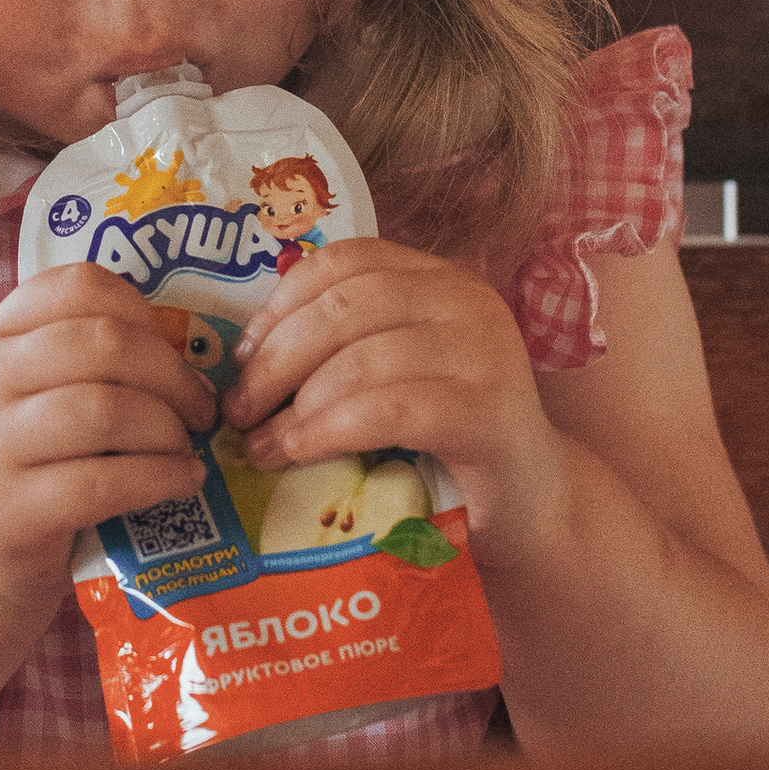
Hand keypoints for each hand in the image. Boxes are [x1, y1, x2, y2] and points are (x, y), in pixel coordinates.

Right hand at [0, 266, 217, 620]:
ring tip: (187, 447)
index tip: (173, 351)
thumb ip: (99, 356)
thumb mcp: (46, 388)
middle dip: (172, 376)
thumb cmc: (36, 455)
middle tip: (202, 407)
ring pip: (105, 410)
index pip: (81, 286)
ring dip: (168, 429)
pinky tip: (183, 480)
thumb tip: (195, 354)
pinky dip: (160, 478)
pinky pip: (103, 482)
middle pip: (104, 344)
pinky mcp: (9, 507)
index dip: (144, 313)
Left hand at [219, 239, 563, 558]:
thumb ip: (344, 348)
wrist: (530, 508)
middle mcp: (465, 300)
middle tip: (237, 410)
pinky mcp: (488, 411)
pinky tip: (298, 452)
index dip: (282, 303)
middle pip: (346, 306)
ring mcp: (484, 352)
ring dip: (295, 404)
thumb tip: (243, 360)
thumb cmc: (444, 444)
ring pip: (362, 358)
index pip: (346, 261)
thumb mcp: (395, 376)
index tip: (241, 355)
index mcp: (438, 278)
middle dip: (277, 359)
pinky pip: (389, 409)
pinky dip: (329, 430)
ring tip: (260, 444)